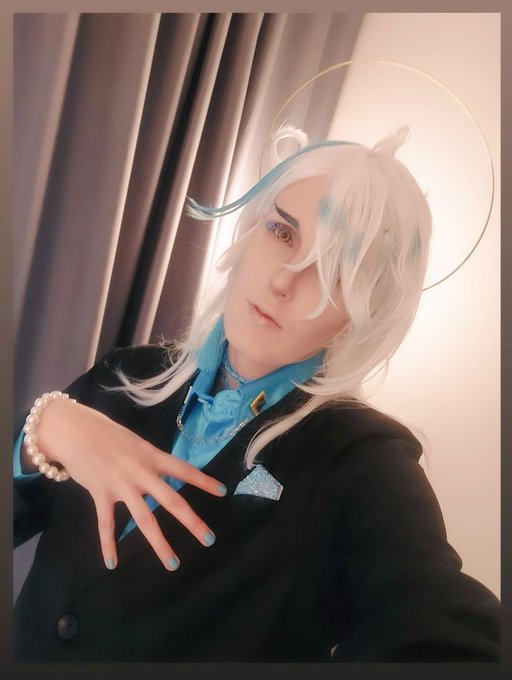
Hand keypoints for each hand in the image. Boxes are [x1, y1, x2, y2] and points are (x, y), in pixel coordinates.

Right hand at [29, 399, 226, 570]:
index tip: (223, 492)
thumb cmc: (108, 435)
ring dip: (160, 544)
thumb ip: (150, 461)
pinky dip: (108, 544)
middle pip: (171, 500)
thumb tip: (164, 476)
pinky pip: (106, 524)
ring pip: (145, 519)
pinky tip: (112, 563)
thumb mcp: (137, 443)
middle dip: (192, 522)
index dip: (204, 481)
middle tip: (209, 539)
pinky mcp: (101, 494)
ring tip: (173, 562)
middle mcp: (142, 472)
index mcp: (153, 457)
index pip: (184, 470)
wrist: (77, 431)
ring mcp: (122, 485)